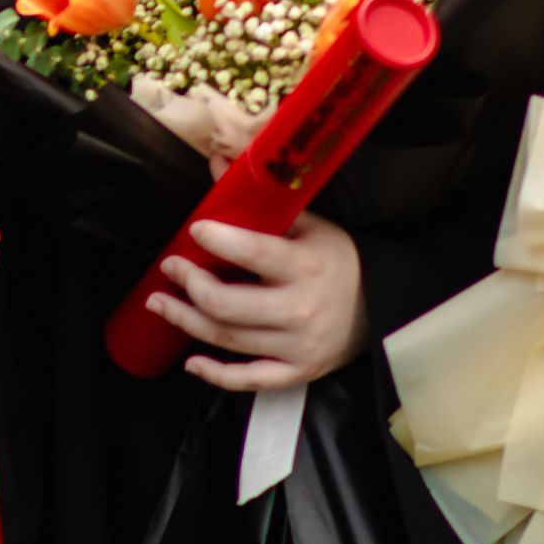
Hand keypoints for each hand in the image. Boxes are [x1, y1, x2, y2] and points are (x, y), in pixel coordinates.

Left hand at [147, 212, 365, 390]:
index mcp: (306, 265)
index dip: (216, 240)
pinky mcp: (298, 372)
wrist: (383, 306)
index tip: (194, 230)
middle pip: (227, 304)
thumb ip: (264, 201)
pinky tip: (191, 363)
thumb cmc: (339, 260)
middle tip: (171, 268)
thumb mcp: (311, 225)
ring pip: (228, 340)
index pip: (253, 252)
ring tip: (161, 304)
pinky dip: (216, 374)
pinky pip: (249, 380)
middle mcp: (301, 309)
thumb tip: (217, 163)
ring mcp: (299, 346)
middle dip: (190, 284)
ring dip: (186, 321)